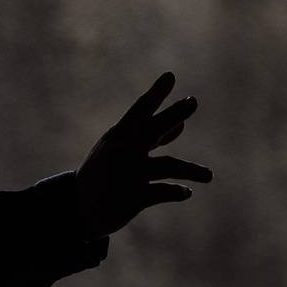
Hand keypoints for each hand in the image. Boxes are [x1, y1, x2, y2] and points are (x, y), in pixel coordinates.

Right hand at [76, 72, 212, 237]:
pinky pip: (164, 192)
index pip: (140, 111)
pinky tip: (186, 192)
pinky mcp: (134, 198)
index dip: (156, 93)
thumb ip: (152, 138)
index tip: (170, 77)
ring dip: (192, 171)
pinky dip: (177, 192)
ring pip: (169, 166)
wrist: (78, 208)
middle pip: (153, 129)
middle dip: (173, 115)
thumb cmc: (103, 174)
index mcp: (119, 136)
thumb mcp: (121, 152)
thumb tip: (182, 126)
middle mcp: (124, 151)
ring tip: (209, 176)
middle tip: (193, 101)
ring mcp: (129, 174)